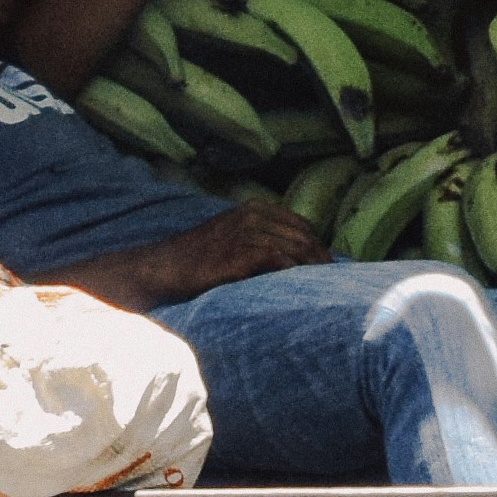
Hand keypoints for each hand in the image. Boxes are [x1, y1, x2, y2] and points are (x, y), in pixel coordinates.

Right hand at [73, 201, 321, 308]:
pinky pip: (280, 260)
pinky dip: (295, 273)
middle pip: (303, 235)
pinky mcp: (242, 252)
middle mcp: (252, 214)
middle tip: (333, 280)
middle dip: (321, 258)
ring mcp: (247, 231)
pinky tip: (302, 287)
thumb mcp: (229, 239)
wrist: (162, 268)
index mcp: (252, 208)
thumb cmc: (195, 260)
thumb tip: (290, 259)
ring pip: (296, 247)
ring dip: (314, 268)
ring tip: (326, 287)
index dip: (317, 245)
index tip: (327, 266)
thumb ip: (257, 240)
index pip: (300, 224)